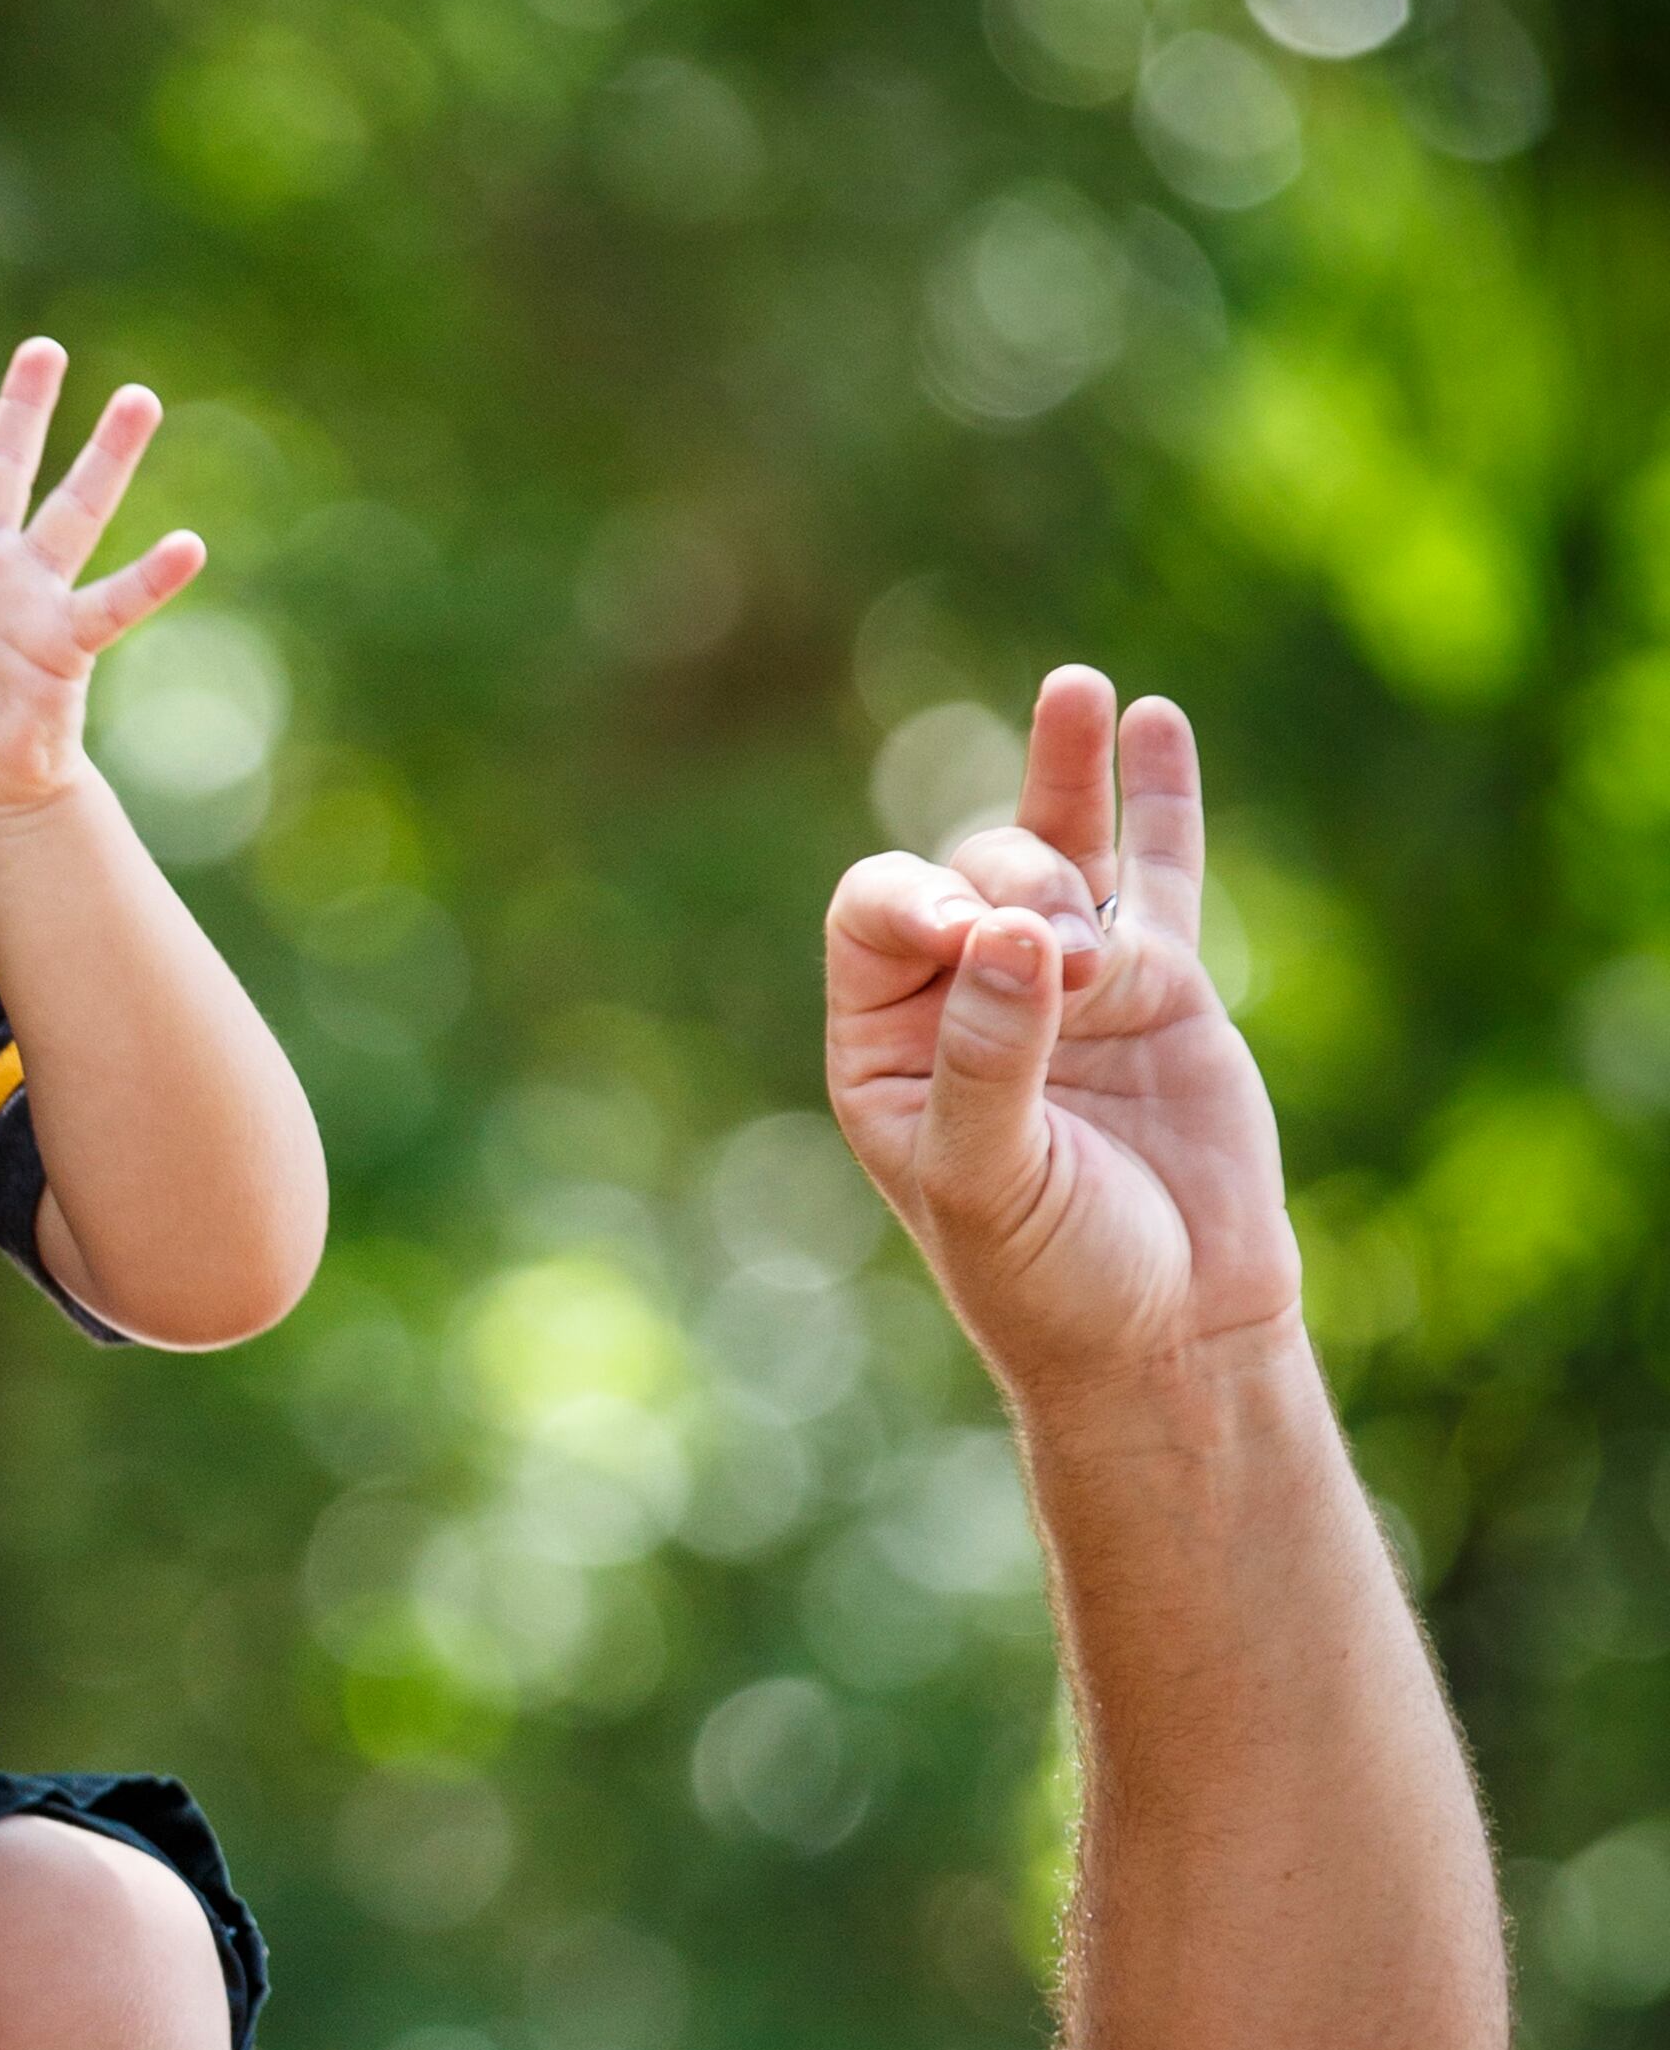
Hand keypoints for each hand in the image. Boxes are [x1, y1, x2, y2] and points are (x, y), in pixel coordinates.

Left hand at [0, 340, 203, 837]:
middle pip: (4, 471)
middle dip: (21, 410)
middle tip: (43, 348)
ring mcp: (29, 599)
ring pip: (70, 512)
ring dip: (105, 458)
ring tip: (138, 399)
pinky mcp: (65, 645)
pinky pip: (112, 602)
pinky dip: (149, 578)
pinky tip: (188, 544)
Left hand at [824, 669, 1300, 1405]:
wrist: (1174, 1332)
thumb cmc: (1055, 1279)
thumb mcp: (990, 1180)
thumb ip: (988, 1056)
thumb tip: (1009, 933)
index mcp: (884, 1048)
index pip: (875, 914)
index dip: (915, 898)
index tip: (973, 942)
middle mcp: (965, 1000)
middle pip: (968, 872)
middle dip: (1015, 889)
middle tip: (1070, 971)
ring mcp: (1066, 982)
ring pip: (1050, 849)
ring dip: (1064, 792)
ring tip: (1078, 726)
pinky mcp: (1160, 983)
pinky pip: (1152, 865)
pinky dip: (1152, 793)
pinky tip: (1146, 716)